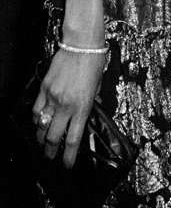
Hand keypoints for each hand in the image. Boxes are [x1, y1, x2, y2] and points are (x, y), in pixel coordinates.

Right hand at [32, 48, 104, 167]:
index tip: (67, 165)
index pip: (73, 140)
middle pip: (53, 137)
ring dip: (40, 136)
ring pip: (41, 125)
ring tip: (42, 141)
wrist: (81, 43)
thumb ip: (91, 102)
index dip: (69, 157)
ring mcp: (53, 97)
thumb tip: (87, 112)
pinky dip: (36, 118)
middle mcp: (66, 105)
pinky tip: (38, 121)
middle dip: (50, 152)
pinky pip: (36, 109)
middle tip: (50, 157)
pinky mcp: (44, 88)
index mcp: (82, 107)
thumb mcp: (98, 85)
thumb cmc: (94, 62)